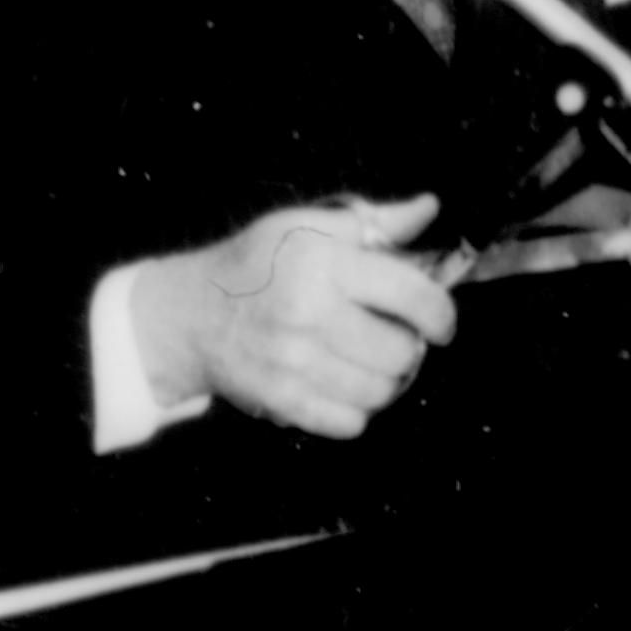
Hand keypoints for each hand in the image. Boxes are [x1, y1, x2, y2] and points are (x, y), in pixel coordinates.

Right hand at [129, 193, 456, 438]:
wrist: (190, 314)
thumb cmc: (255, 264)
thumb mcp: (307, 226)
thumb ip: (374, 222)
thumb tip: (430, 207)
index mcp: (322, 262)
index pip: (412, 295)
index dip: (441, 313)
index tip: (440, 322)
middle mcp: (310, 313)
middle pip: (402, 352)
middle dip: (408, 346)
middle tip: (393, 336)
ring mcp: (295, 364)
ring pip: (381, 392)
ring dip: (384, 379)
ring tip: (367, 360)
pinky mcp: (283, 402)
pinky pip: (351, 423)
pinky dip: (356, 409)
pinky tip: (341, 384)